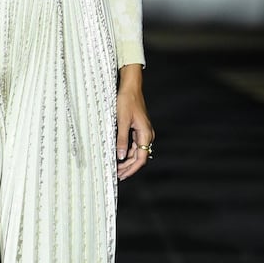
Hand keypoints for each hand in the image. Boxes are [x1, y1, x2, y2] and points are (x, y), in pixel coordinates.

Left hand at [115, 63, 154, 181]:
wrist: (130, 87)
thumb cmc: (127, 101)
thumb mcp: (122, 120)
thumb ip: (121, 139)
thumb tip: (120, 156)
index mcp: (145, 133)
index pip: (141, 158)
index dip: (132, 169)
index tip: (122, 175)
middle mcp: (147, 134)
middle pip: (139, 157)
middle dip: (129, 167)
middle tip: (117, 175)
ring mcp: (143, 132)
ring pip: (137, 152)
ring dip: (127, 161)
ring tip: (116, 168)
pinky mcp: (138, 129)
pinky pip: (134, 145)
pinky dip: (127, 152)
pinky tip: (118, 155)